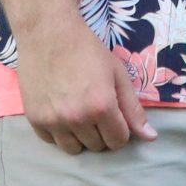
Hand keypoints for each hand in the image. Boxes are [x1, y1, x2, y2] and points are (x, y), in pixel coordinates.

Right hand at [16, 18, 155, 154]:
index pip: (118, 141)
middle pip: (97, 146)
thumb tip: (150, 138)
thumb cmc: (89, 52)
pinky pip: (52, 142)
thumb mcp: (118, 76)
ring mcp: (53, 121)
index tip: (117, 118)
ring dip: (81, 137)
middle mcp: (77, 119)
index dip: (122, 131)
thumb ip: (133, 109)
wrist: (49, 36)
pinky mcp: (34, 120)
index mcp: (102, 107)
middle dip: (103, 133)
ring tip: (81, 115)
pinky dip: (60, 133)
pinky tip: (63, 113)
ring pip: (73, 149)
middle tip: (98, 111)